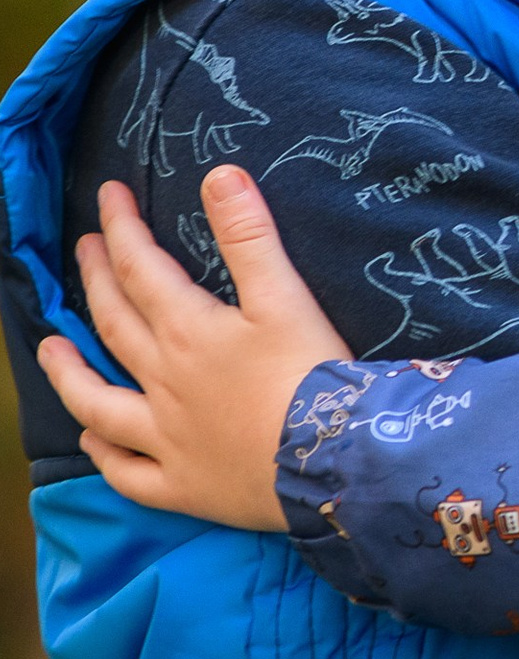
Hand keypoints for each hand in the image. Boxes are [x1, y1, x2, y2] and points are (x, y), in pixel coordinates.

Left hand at [37, 168, 353, 532]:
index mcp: (189, 332)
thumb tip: (219, 174)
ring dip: (70, 372)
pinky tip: (93, 439)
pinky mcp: (182, 484)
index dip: (122, 228)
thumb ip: (250, 235)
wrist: (327, 462)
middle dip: (97, 280)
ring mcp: (166, 439)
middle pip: (116, 324)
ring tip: (50, 348)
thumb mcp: (287, 296)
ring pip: (100, 403)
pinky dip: (105, 454)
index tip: (109, 195)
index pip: (142, 269)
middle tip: (83, 249)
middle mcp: (164, 382)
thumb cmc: (311, 375)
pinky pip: (128, 472)